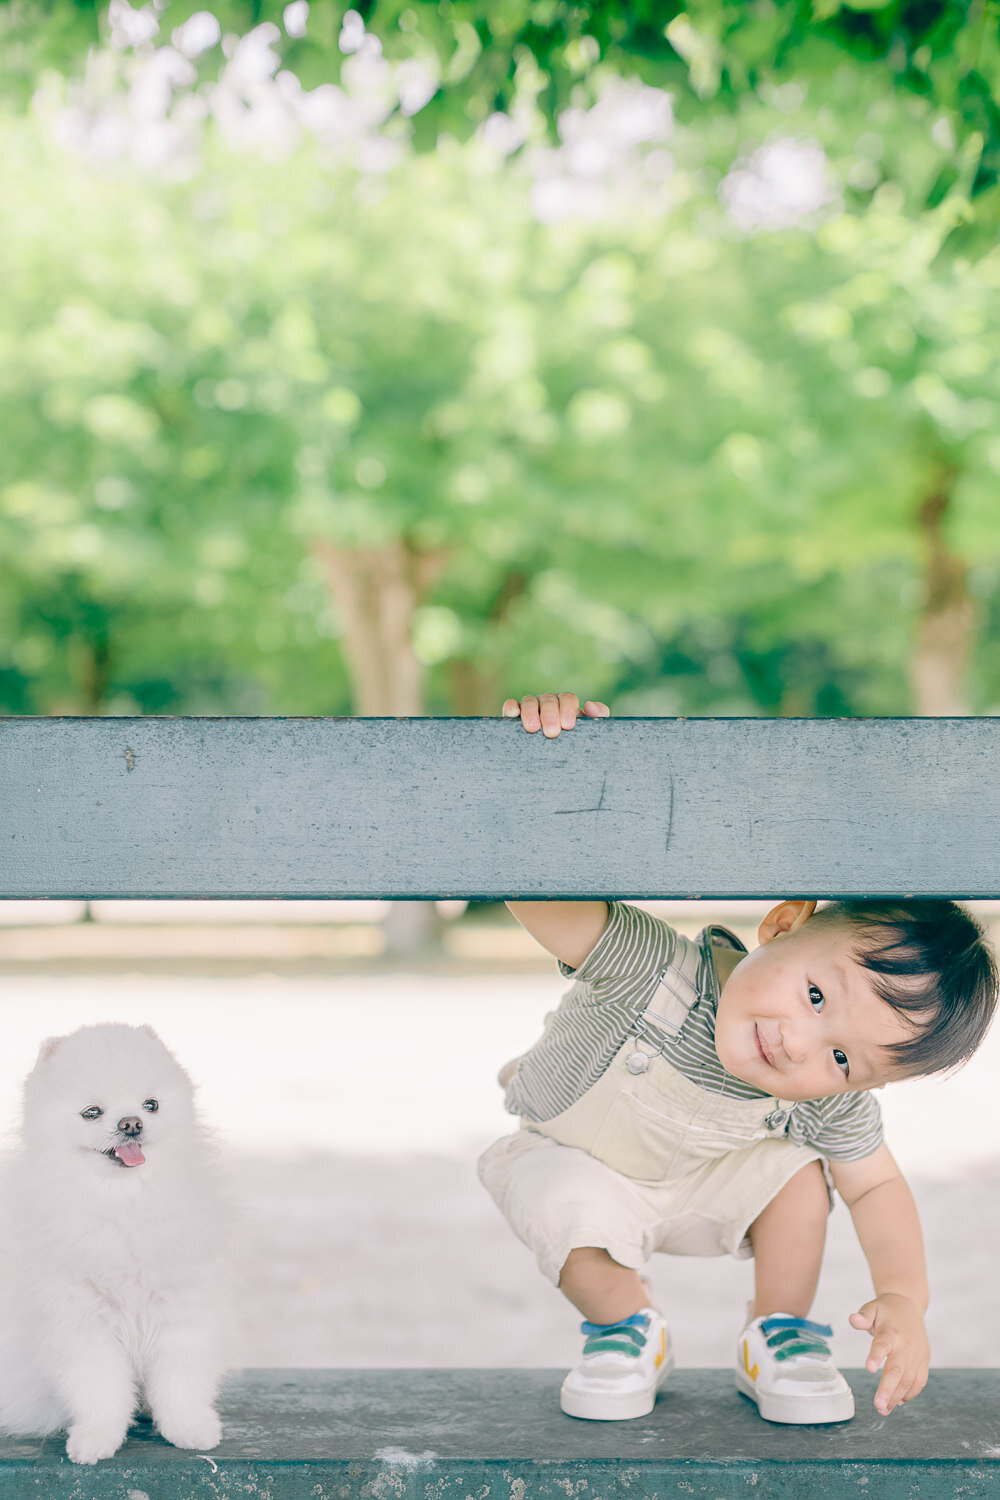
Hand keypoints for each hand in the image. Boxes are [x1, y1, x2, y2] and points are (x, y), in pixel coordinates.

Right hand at [501, 693, 609, 738]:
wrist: (554, 767)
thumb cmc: (573, 747)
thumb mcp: (589, 734)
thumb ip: (598, 718)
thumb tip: (589, 704)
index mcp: (566, 705)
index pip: (567, 699)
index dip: (568, 709)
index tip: (568, 725)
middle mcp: (548, 703)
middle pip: (549, 700)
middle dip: (550, 714)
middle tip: (552, 732)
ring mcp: (530, 708)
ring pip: (529, 701)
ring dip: (530, 713)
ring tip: (533, 728)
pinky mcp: (513, 715)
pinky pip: (511, 706)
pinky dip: (511, 708)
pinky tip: (514, 715)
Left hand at [849, 1293, 928, 1413]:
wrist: (909, 1305)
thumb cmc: (886, 1310)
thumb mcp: (872, 1307)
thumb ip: (863, 1316)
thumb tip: (852, 1319)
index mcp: (890, 1331)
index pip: (883, 1344)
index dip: (876, 1356)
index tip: (869, 1368)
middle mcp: (905, 1344)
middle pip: (897, 1369)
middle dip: (888, 1389)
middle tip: (878, 1406)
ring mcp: (917, 1354)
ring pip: (908, 1379)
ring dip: (897, 1396)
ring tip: (884, 1409)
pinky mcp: (923, 1361)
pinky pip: (920, 1381)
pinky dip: (911, 1393)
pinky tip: (899, 1401)